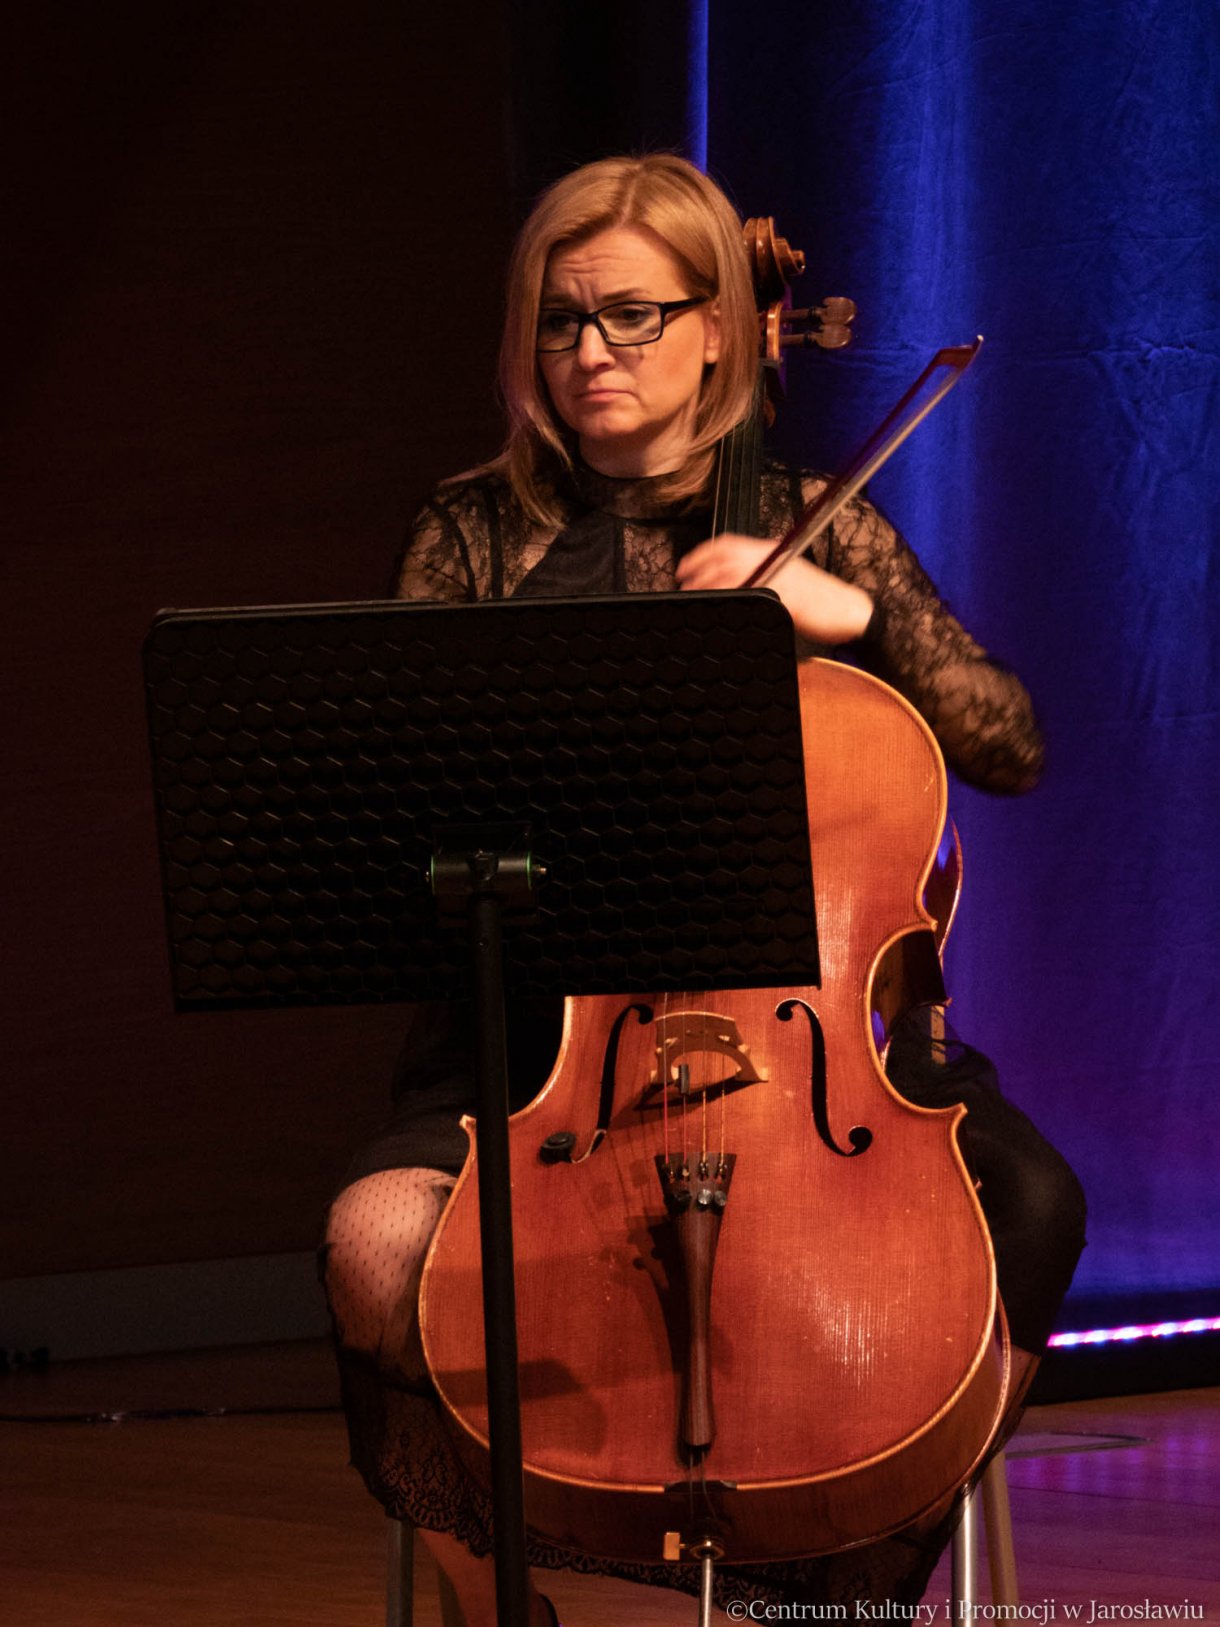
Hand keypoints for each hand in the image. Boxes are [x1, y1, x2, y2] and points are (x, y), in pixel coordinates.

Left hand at [676, 534, 873, 645]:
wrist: (849, 610)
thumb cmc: (821, 599)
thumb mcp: (788, 577)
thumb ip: (760, 575)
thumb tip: (729, 583)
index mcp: (772, 550)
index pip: (728, 544)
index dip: (701, 554)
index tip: (684, 567)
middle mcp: (773, 558)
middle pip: (725, 557)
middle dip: (698, 571)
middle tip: (683, 585)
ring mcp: (779, 576)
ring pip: (732, 574)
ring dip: (708, 585)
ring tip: (694, 597)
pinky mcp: (786, 597)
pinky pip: (752, 595)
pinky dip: (732, 599)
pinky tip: (721, 607)